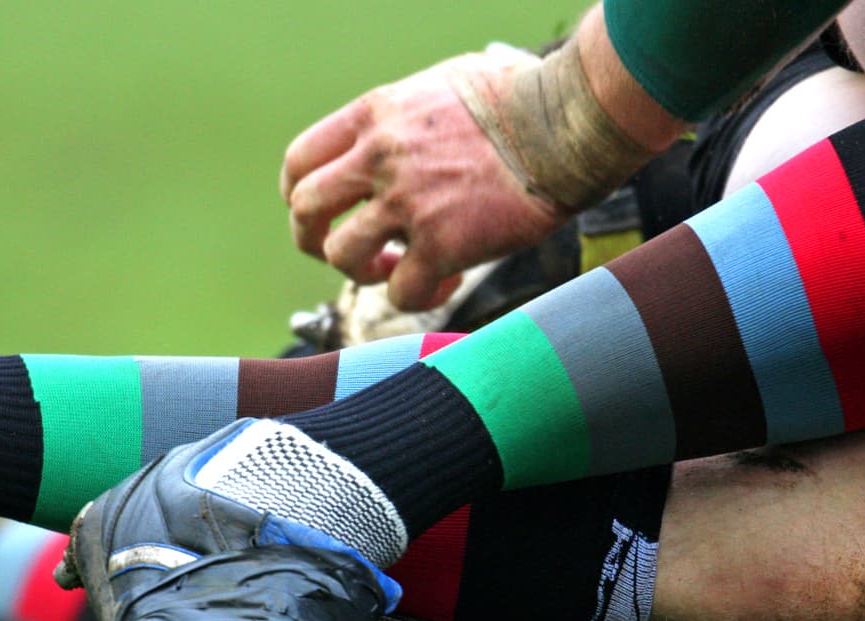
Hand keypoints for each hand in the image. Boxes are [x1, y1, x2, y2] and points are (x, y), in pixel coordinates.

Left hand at [281, 46, 567, 311]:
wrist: (566, 125)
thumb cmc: (525, 97)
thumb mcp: (448, 83)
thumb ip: (414, 112)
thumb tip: (419, 119)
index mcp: (375, 116)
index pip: (301, 160)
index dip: (298, 194)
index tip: (322, 212)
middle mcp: (379, 157)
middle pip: (305, 210)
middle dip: (314, 240)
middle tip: (349, 253)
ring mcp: (406, 202)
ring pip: (342, 256)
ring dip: (364, 273)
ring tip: (399, 271)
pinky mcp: (441, 244)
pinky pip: (402, 291)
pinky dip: (420, 294)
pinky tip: (449, 278)